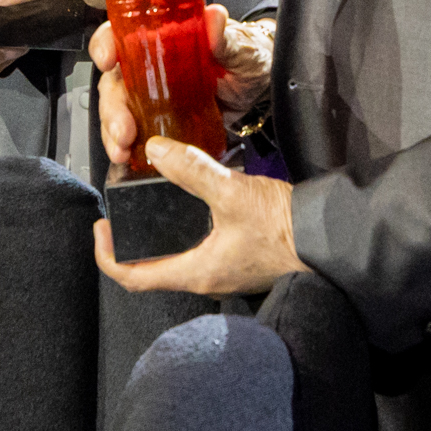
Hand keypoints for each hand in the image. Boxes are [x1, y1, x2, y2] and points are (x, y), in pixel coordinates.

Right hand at [90, 7, 272, 174]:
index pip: (122, 32)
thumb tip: (213, 17)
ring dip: (114, 130)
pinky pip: (135, 130)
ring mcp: (153, 93)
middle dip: (111, 106)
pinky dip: (126, 144)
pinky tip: (129, 155)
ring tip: (123, 148)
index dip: (106, 44)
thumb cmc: (248, 58)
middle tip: (122, 128)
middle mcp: (151, 63)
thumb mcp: (239, 46)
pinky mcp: (160, 119)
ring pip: (119, 108)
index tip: (107, 60)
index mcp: (163, 36)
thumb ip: (224, 36)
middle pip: (115, 80)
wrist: (263, 90)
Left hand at [90, 134, 304, 297]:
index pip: (133, 278)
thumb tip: (155, 151)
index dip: (107, 256)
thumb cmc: (285, 228)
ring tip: (150, 203)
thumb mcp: (233, 192)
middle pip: (151, 270)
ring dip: (158, 236)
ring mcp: (225, 272)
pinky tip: (190, 204)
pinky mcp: (240, 260)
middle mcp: (206, 279)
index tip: (100, 229)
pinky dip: (184, 231)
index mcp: (196, 273)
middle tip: (121, 213)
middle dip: (131, 243)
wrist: (331, 238)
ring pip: (177, 259)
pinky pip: (200, 250)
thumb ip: (192, 170)